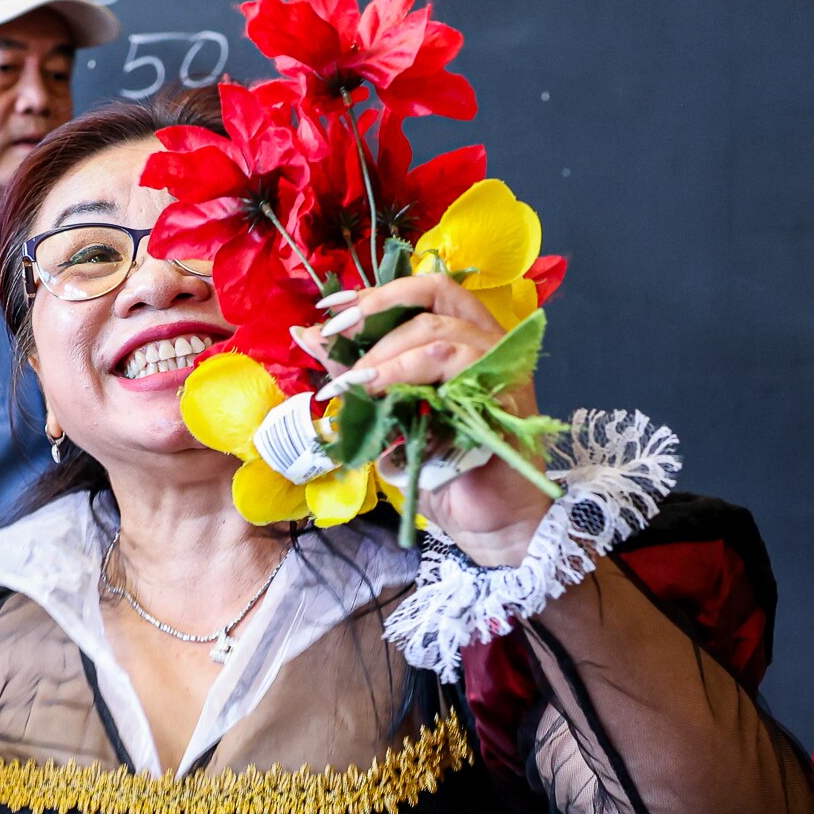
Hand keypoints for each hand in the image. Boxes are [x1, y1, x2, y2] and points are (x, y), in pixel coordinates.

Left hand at [326, 268, 549, 563]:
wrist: (486, 522)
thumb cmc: (444, 471)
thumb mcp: (388, 412)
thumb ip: (359, 372)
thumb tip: (308, 335)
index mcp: (465, 336)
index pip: (425, 290)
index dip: (376, 292)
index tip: (330, 310)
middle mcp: (489, 342)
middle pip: (434, 295)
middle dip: (375, 314)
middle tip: (334, 339)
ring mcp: (501, 367)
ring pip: (439, 334)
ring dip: (385, 354)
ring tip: (354, 382)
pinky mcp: (505, 395)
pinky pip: (453, 368)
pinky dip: (406, 375)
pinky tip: (378, 393)